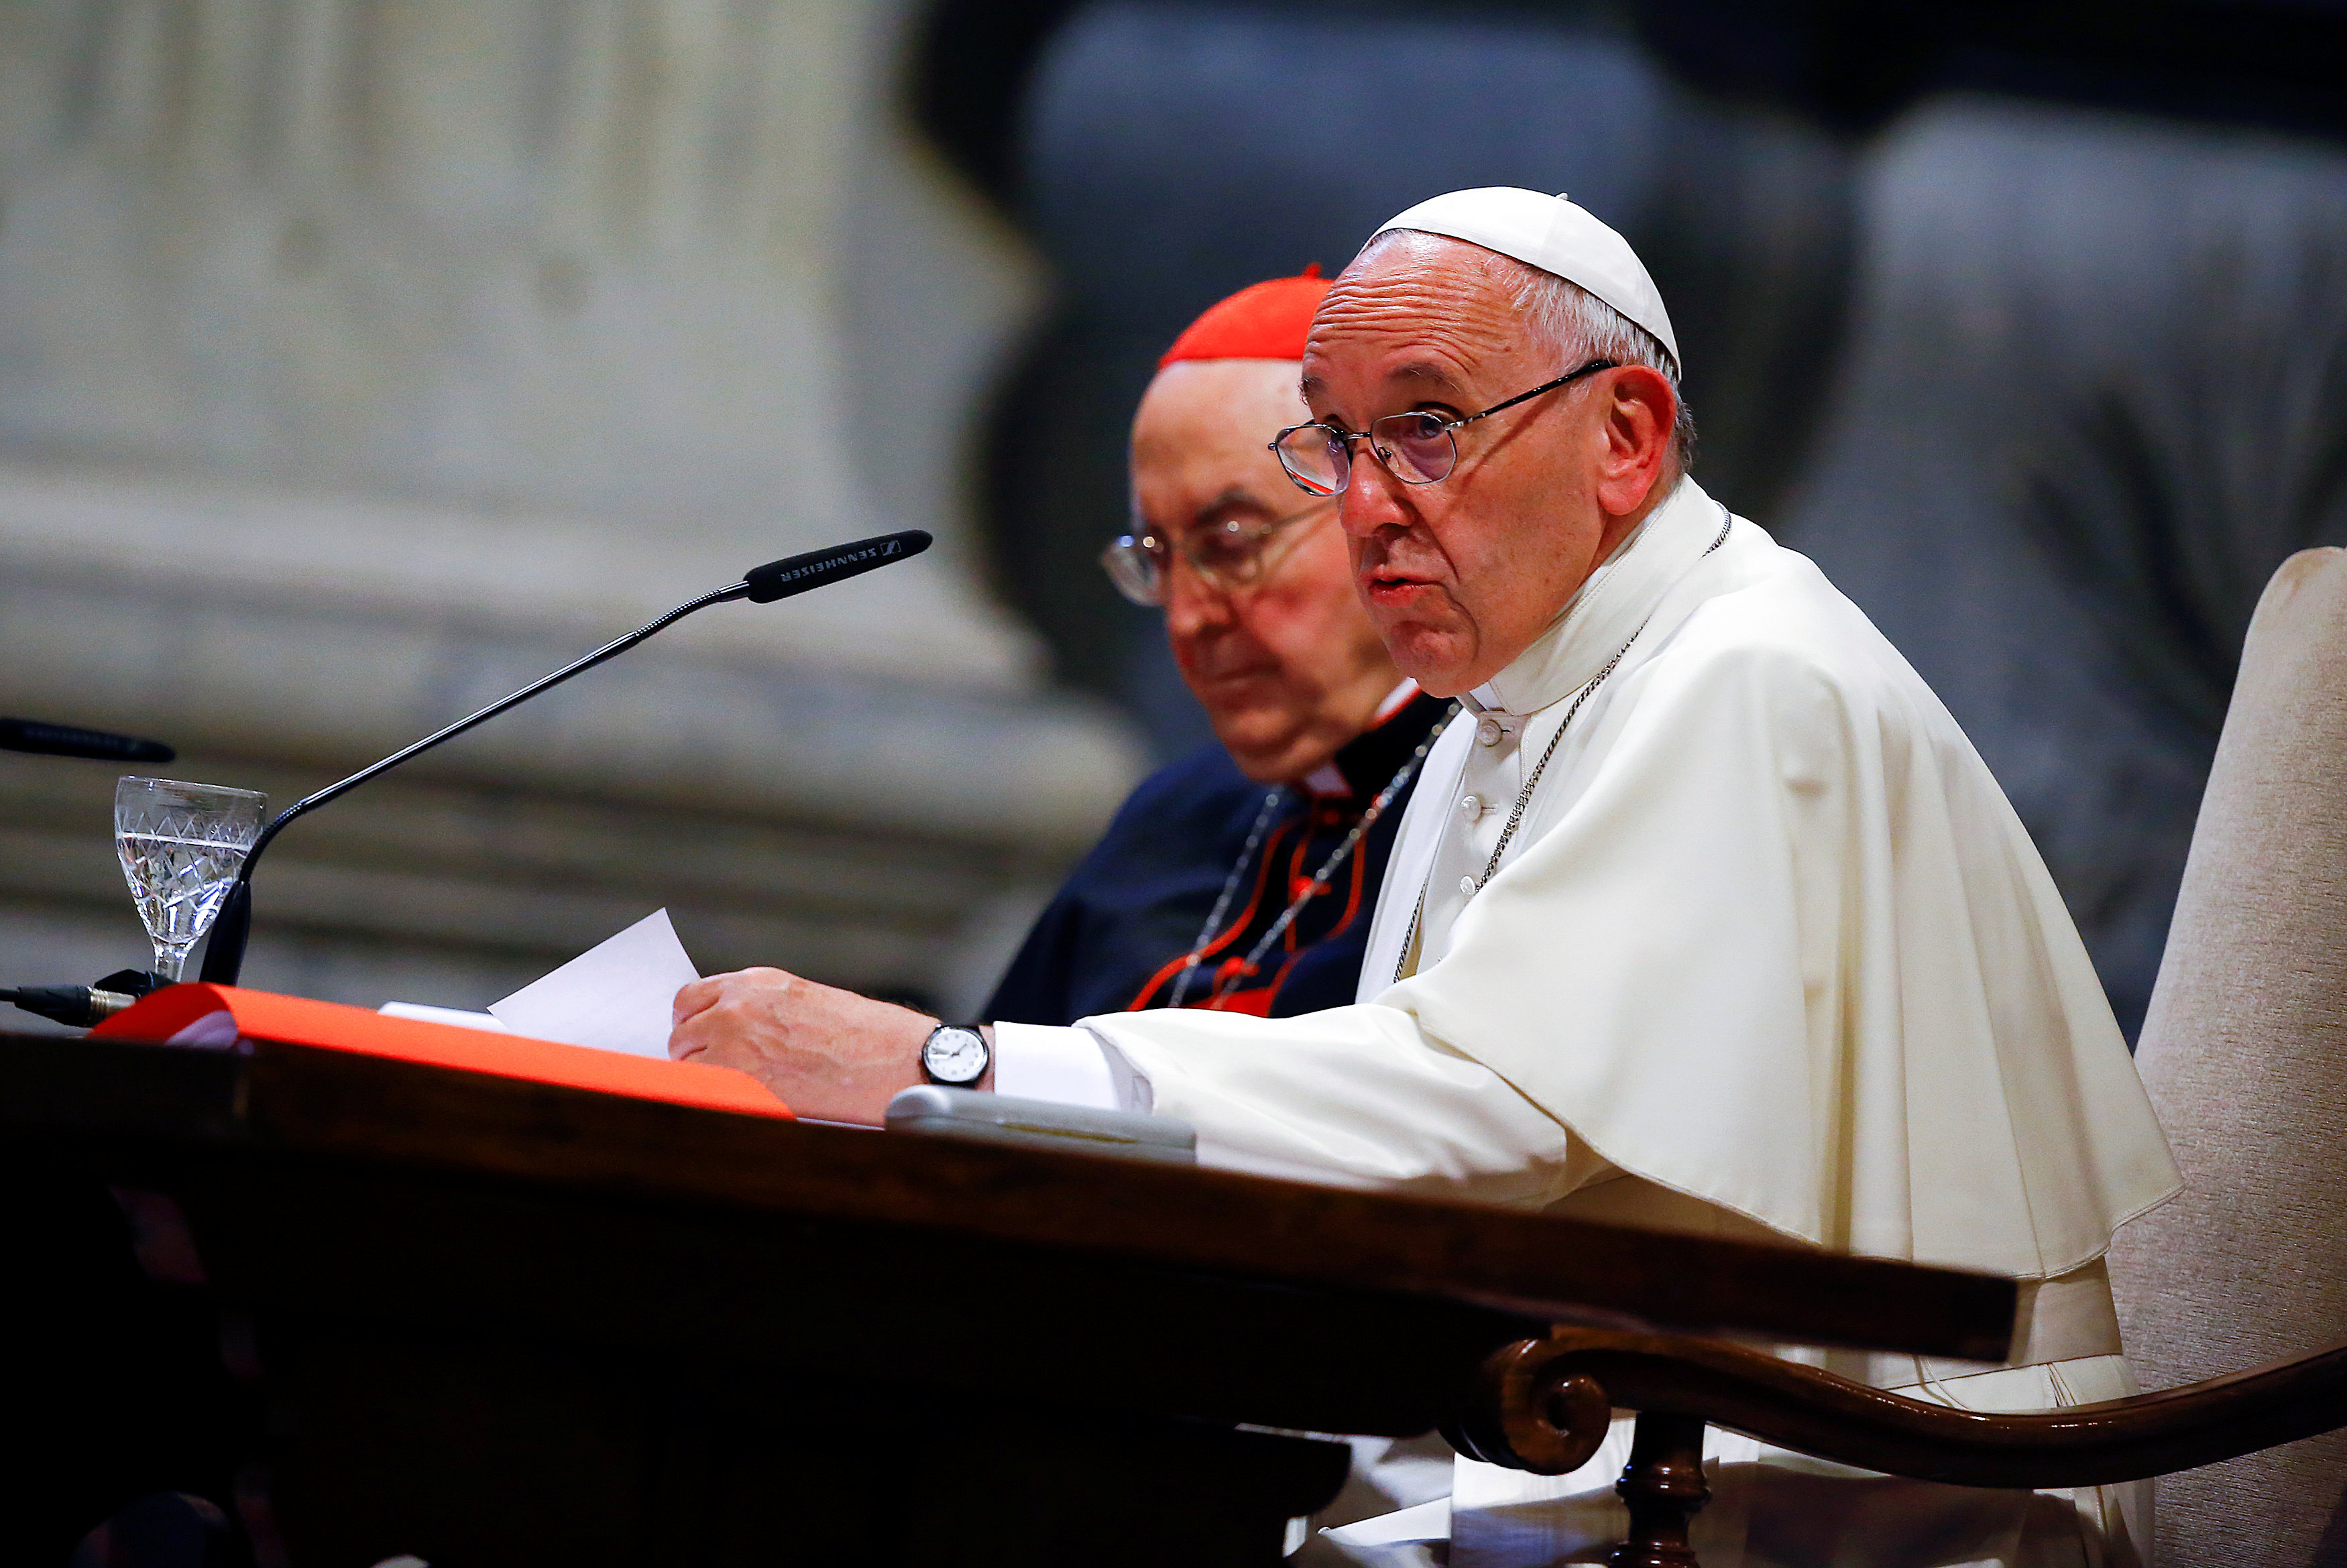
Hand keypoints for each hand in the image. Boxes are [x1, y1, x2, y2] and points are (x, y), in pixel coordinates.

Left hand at [669, 967, 938, 1124]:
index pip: (691, 999)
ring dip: (701, 1076)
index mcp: (755, 984)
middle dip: (693, 1052)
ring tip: (735, 1087)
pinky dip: (712, 1098)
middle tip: (716, 1068)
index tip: (698, 1037)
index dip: (693, 1022)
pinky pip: (702, 1091)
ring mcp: (735, 1045)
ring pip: (686, 1065)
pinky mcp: (742, 1081)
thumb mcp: (803, 1000)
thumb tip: (729, 1029)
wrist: (892, 1058)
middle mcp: (738, 1008)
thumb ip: (760, 1007)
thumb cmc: (864, 1034)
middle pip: (680, 1033)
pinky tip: (739, 1100)